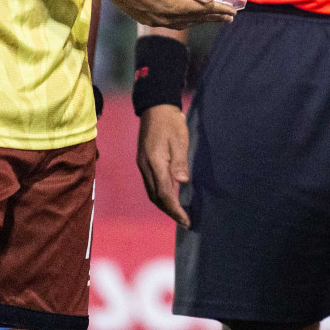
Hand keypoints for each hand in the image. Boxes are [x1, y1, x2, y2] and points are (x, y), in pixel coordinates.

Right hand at [94, 0, 236, 28]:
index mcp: (174, 5)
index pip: (203, 10)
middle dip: (214, 17)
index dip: (220, 9)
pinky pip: (173, 22)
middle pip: (196, 19)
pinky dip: (185, 20)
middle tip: (230, 17)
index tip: (233, 10)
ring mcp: (155, 20)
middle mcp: (166, 17)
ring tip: (213, 18)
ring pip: (184, 23)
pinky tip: (188, 17)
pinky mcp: (147, 18)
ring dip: (200, 20)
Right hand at [137, 104, 191, 226]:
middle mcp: (145, 166)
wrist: (155, 107)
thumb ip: (180, 161)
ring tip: (178, 214)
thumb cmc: (171, 122)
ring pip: (151, 193)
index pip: (164, 193)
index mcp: (154, 162)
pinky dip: (160, 195)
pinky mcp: (144, 162)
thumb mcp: (180, 139)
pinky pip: (151, 185)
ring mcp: (143, 165)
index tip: (186, 219)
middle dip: (169, 211)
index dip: (175, 209)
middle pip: (155, 197)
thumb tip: (181, 182)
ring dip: (164, 205)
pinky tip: (169, 197)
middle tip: (185, 221)